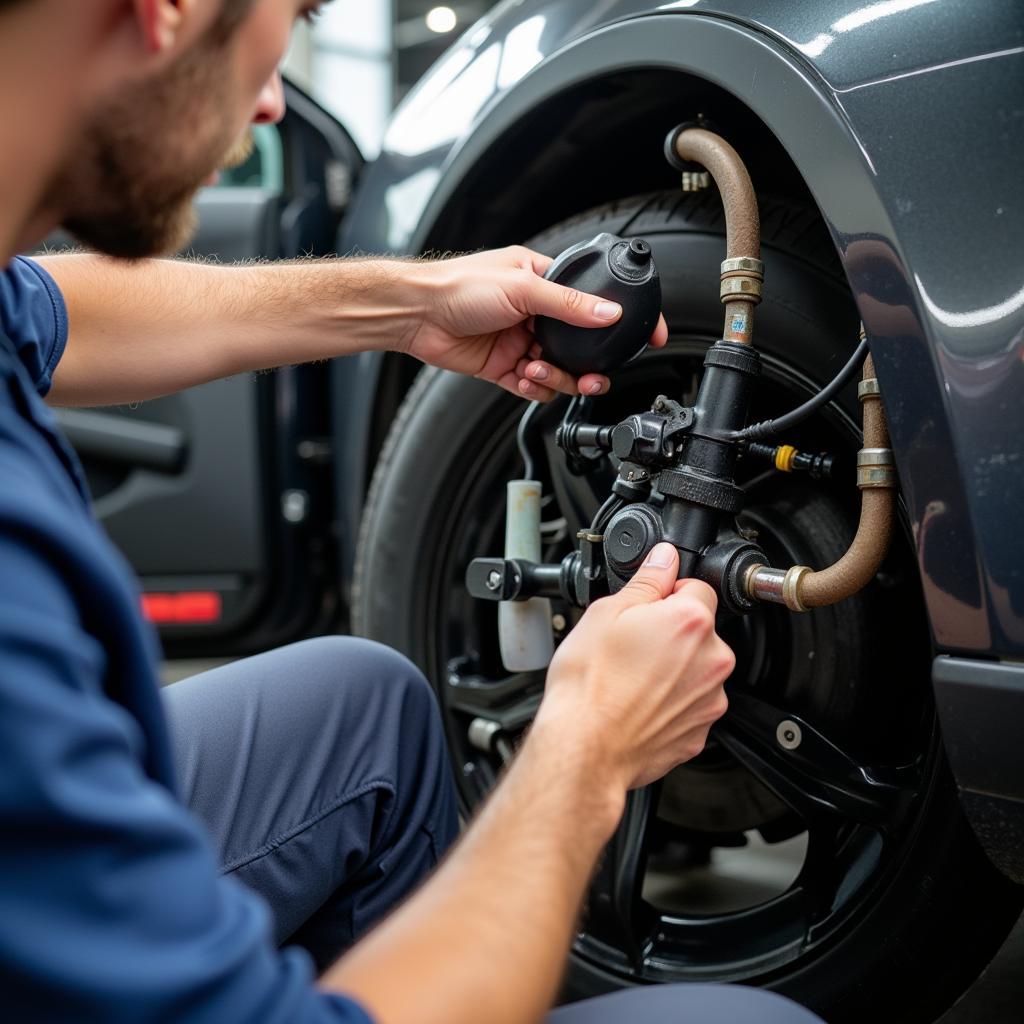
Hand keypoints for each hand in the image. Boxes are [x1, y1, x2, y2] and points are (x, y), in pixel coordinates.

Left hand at [406, 246, 668, 400]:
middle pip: (580, 346)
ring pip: (558, 369)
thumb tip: (610, 312)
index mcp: (545, 282)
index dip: (622, 319)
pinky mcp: (503, 366)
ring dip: (556, 377)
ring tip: (538, 370)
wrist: (417, 314)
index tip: (648, 335)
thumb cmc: (458, 286)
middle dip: (587, 365)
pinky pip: (532, 386)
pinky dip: (533, 388)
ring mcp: (520, 341)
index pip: (596, 300)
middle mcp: (536, 312)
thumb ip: (570, 303)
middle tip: (591, 376)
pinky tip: (523, 379)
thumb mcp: (522, 287)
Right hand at [535, 542, 734, 791]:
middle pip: (699, 631)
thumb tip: (663, 559)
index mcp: (690, 621)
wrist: (584, 748)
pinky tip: (639, 703)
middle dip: (671, 633)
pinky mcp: (700, 732)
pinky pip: (691, 705)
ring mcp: (709, 700)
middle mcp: (712, 660)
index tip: (648, 607)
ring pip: (696, 669)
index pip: (697, 586)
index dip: (668, 592)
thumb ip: (646, 581)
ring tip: (631, 678)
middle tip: (631, 645)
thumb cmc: (589, 685)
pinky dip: (671, 702)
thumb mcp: (606, 613)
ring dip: (674, 669)